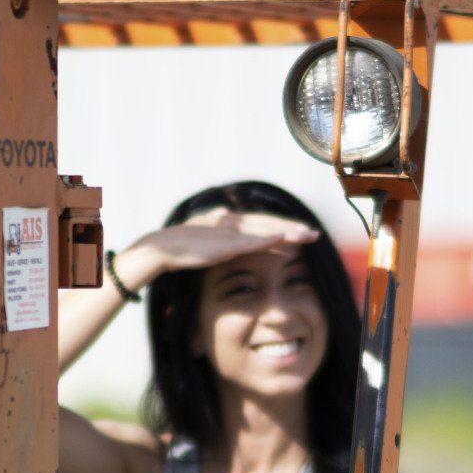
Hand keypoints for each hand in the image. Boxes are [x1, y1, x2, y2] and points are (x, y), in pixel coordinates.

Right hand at [113, 211, 319, 292]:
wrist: (159, 250)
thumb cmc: (178, 250)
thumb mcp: (203, 242)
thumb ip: (219, 236)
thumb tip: (228, 227)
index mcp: (227, 223)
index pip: (260, 224)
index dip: (281, 227)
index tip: (299, 233)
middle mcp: (231, 222)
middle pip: (268, 223)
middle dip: (292, 228)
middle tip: (314, 234)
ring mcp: (228, 232)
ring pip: (265, 230)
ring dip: (288, 232)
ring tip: (307, 236)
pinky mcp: (223, 243)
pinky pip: (250, 241)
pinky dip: (267, 238)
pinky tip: (283, 238)